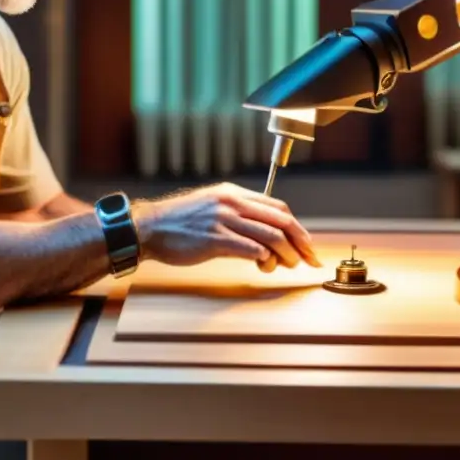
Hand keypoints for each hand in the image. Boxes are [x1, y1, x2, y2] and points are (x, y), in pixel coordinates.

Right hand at [134, 182, 322, 269]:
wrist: (150, 227)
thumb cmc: (181, 222)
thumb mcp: (213, 206)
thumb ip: (238, 215)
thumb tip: (265, 236)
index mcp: (234, 194)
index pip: (278, 208)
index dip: (297, 227)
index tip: (306, 243)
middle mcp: (232, 203)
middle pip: (280, 221)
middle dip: (300, 242)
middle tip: (309, 259)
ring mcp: (223, 220)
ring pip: (270, 237)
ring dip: (285, 255)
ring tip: (287, 266)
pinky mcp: (214, 239)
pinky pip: (250, 249)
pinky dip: (263, 259)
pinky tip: (264, 265)